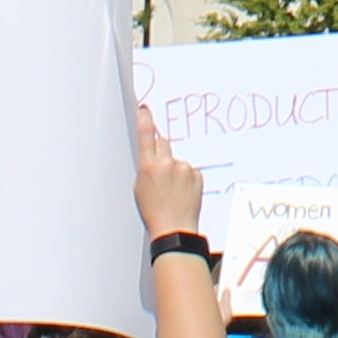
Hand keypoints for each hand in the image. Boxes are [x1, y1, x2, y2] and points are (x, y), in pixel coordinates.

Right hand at [132, 103, 204, 244]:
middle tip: (161, 172)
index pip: (146, 135)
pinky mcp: (197, 174)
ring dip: (175, 170)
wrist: (173, 228)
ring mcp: (183, 168)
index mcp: (147, 166)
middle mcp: (166, 163)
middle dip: (161, 152)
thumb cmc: (154, 211)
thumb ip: (146, 167)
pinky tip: (183, 193)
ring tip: (173, 191)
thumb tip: (153, 157)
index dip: (145, 120)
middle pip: (163, 143)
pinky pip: (190, 170)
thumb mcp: (140, 187)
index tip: (145, 109)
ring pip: (177, 160)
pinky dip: (187, 179)